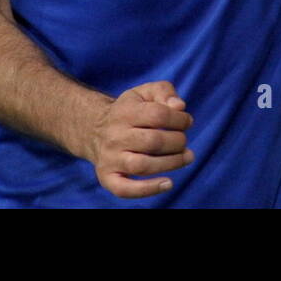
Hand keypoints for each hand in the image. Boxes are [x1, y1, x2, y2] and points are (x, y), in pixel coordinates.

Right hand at [86, 80, 194, 197]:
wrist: (93, 129)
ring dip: (171, 163)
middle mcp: (114, 136)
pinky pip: (125, 189)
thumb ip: (164, 91)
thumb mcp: (144, 92)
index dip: (179, 119)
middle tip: (183, 141)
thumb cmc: (129, 110)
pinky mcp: (107, 177)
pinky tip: (168, 183)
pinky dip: (148, 189)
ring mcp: (109, 159)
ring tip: (186, 157)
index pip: (158, 115)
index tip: (187, 122)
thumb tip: (179, 106)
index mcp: (124, 112)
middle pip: (153, 141)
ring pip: (142, 165)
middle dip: (178, 142)